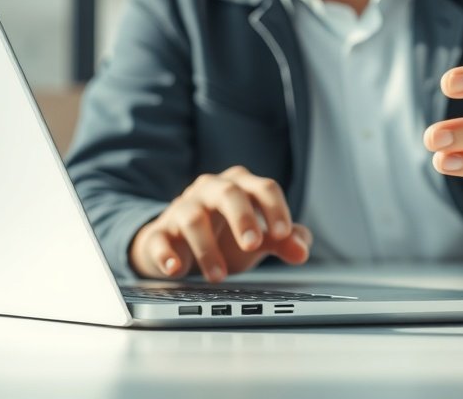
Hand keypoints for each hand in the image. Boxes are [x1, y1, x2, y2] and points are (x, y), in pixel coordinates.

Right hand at [129, 165, 311, 281]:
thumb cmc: (224, 235)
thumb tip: (302, 250)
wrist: (178, 243)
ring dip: (208, 247)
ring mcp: (182, 208)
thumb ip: (283, 241)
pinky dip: (166, 253)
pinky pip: (159, 238)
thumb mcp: (258, 237)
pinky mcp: (159, 231)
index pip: (263, 187)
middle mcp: (210, 190)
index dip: (275, 208)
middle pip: (228, 193)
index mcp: (240, 187)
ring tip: (219, 275)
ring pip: (193, 217)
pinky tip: (176, 268)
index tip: (283, 233)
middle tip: (253, 246)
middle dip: (243, 218)